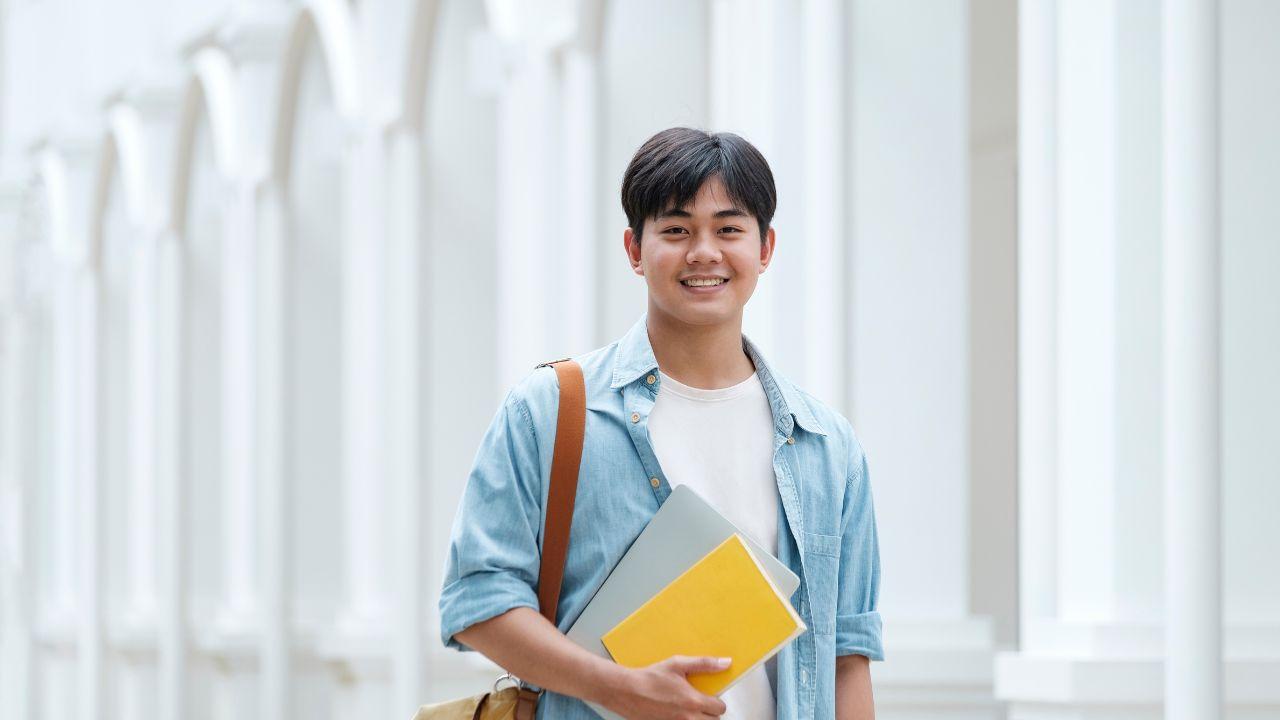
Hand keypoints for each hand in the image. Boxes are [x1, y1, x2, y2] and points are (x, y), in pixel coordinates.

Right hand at [603, 655, 730, 718]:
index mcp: (693, 701)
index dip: (717, 702)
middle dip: (710, 714)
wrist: (627, 691)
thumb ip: (704, 664)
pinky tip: (676, 714)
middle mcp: (687, 718)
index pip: (720, 708)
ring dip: (698, 719)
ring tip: (689, 710)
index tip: (710, 697)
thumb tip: (725, 663)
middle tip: (700, 705)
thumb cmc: (651, 678)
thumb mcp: (678, 664)